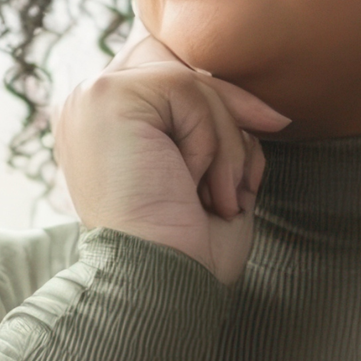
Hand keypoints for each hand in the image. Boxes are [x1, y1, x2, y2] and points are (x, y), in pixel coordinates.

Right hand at [50, 32, 291, 286]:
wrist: (159, 284)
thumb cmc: (186, 250)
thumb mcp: (211, 179)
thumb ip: (220, 133)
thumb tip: (269, 111)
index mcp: (104, 129)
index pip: (174, 83)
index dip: (223, 102)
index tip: (273, 125)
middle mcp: (87, 108)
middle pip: (184, 75)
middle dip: (233, 118)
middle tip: (246, 180)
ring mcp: (90, 99)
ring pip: (191, 82)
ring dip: (224, 144)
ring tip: (215, 198)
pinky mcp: (105, 98)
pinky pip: (185, 90)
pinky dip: (208, 141)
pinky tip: (191, 185)